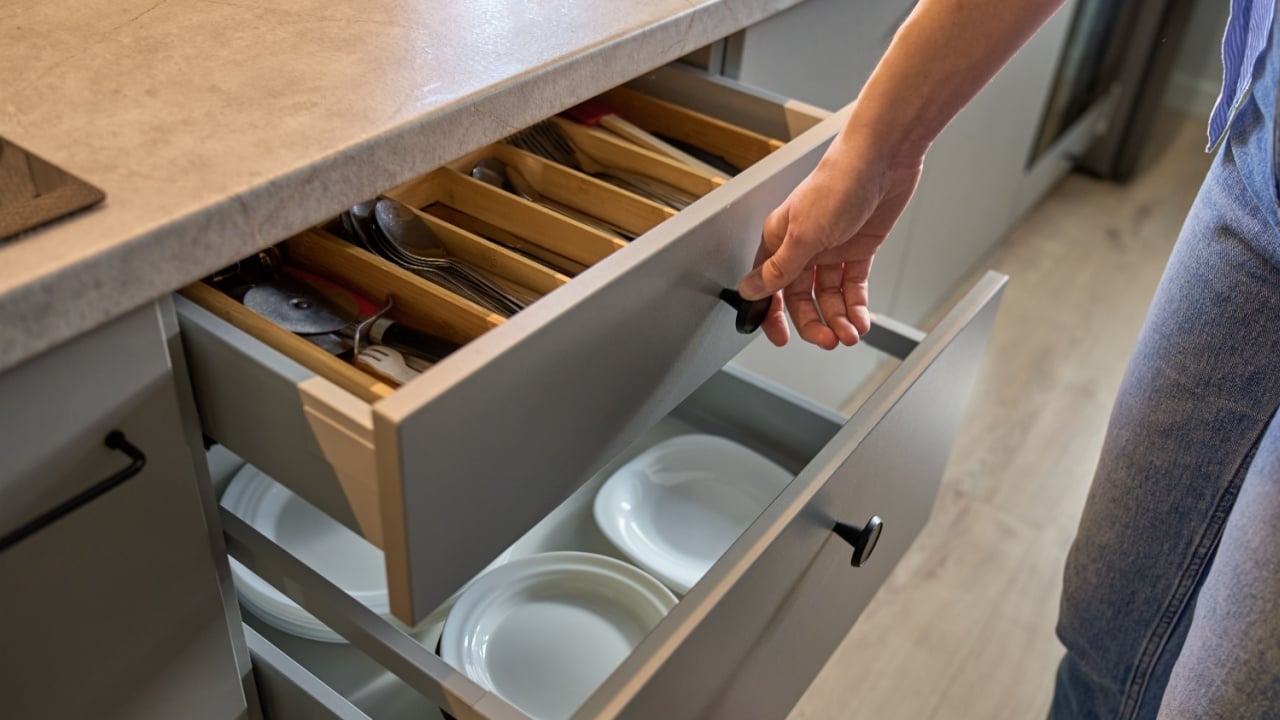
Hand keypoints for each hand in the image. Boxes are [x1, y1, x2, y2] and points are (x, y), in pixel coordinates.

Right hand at [737, 132, 923, 348]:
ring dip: (838, 318)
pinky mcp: (858, 249)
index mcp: (779, 240)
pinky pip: (852, 286)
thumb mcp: (803, 234)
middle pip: (801, 297)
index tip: (781, 338)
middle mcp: (803, 246)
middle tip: (827, 340)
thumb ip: (778, 269)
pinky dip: (856, 306)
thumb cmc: (838, 183)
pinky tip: (859, 319)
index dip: (773, 315)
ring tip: (848, 334)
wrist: (882, 160)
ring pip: (829, 296)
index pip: (770, 287)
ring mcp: (831, 248)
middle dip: (814, 322)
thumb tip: (750, 290)